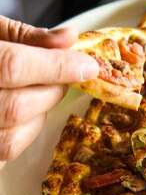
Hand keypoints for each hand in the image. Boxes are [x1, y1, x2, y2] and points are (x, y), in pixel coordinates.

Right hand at [0, 17, 98, 168]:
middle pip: (17, 107)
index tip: (87, 65)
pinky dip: (18, 138)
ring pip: (10, 140)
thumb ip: (24, 35)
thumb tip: (68, 39)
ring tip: (38, 94)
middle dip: (52, 91)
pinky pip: (0, 158)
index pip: (15, 66)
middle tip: (64, 76)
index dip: (57, 66)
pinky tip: (17, 117)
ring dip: (37, 117)